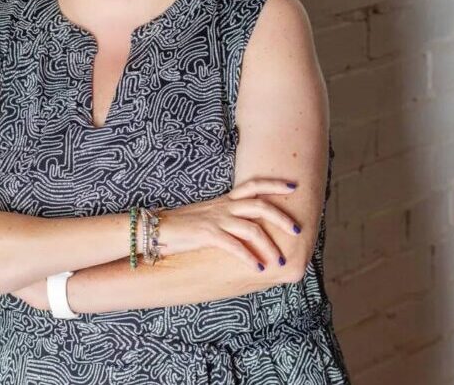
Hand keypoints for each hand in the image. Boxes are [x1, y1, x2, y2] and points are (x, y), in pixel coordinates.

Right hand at [161, 178, 301, 271]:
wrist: (156, 227)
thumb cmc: (182, 225)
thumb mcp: (208, 216)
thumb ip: (227, 217)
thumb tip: (246, 228)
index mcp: (225, 201)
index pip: (253, 185)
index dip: (274, 184)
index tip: (293, 186)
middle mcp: (224, 207)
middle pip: (260, 205)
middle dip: (282, 217)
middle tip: (297, 229)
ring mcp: (216, 220)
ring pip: (252, 228)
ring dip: (270, 246)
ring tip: (281, 260)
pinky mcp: (207, 235)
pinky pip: (234, 246)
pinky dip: (250, 258)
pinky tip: (259, 269)